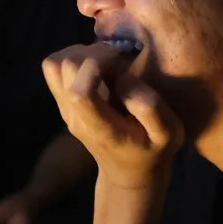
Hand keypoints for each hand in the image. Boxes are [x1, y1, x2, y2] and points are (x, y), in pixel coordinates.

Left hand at [41, 43, 180, 189]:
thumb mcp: (168, 135)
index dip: (97, 64)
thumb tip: (122, 78)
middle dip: (93, 52)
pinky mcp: (63, 101)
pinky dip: (75, 58)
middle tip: (120, 57)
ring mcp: (64, 109)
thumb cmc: (152, 151)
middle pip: (64, 68)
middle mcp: (73, 116)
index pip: (79, 91)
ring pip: (54, 65)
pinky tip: (99, 66)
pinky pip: (55, 69)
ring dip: (80, 52)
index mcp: (98, 126)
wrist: (128, 171)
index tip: (122, 58)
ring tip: (107, 60)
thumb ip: (149, 107)